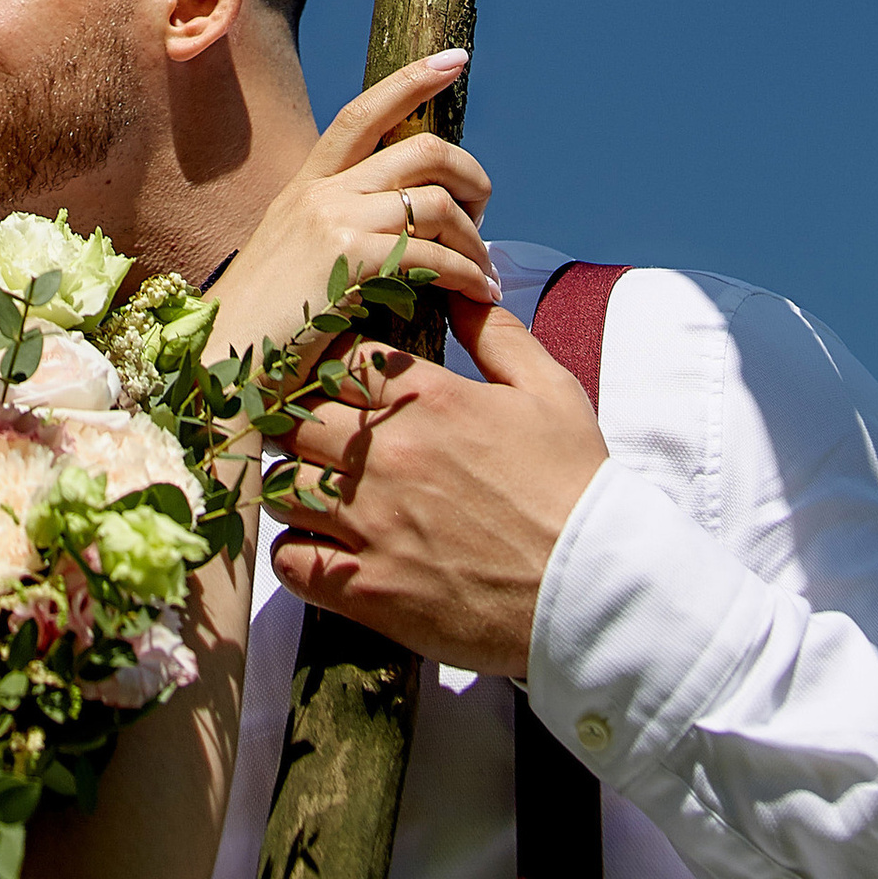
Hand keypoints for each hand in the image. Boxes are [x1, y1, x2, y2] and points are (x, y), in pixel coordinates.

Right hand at [205, 55, 491, 369]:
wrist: (218, 366)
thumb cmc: (260, 330)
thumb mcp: (293, 259)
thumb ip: (338, 231)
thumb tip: (403, 226)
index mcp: (305, 186)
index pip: (362, 113)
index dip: (411, 80)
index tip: (456, 59)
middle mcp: (320, 193)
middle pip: (420, 149)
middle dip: (470, 174)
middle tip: (485, 211)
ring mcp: (334, 222)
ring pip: (436, 202)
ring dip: (475, 239)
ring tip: (484, 273)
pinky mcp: (350, 261)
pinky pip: (435, 256)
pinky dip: (469, 275)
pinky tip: (479, 295)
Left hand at [266, 290, 606, 680]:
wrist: (595, 590)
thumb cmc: (574, 486)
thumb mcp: (549, 390)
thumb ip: (496, 333)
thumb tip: (459, 288)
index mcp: (427, 400)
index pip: (338, 358)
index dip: (333, 368)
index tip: (341, 385)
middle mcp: (388, 456)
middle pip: (296, 418)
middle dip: (303, 424)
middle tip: (322, 439)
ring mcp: (372, 525)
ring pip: (282, 486)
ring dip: (295, 485)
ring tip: (320, 493)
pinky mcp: (367, 590)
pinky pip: (289, 560)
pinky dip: (294, 553)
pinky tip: (321, 548)